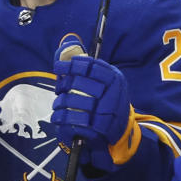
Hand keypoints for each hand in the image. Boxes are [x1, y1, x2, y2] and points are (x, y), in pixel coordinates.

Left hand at [51, 36, 134, 171]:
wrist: (122, 129)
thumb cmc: (109, 102)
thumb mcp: (108, 83)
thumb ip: (91, 71)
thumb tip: (66, 50)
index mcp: (114, 78)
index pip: (90, 66)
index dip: (71, 64)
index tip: (58, 66)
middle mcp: (112, 93)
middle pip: (78, 83)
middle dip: (63, 85)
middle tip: (59, 89)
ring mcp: (105, 110)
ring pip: (72, 101)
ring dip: (60, 103)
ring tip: (59, 104)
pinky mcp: (98, 127)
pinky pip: (71, 120)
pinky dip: (60, 117)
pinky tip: (58, 116)